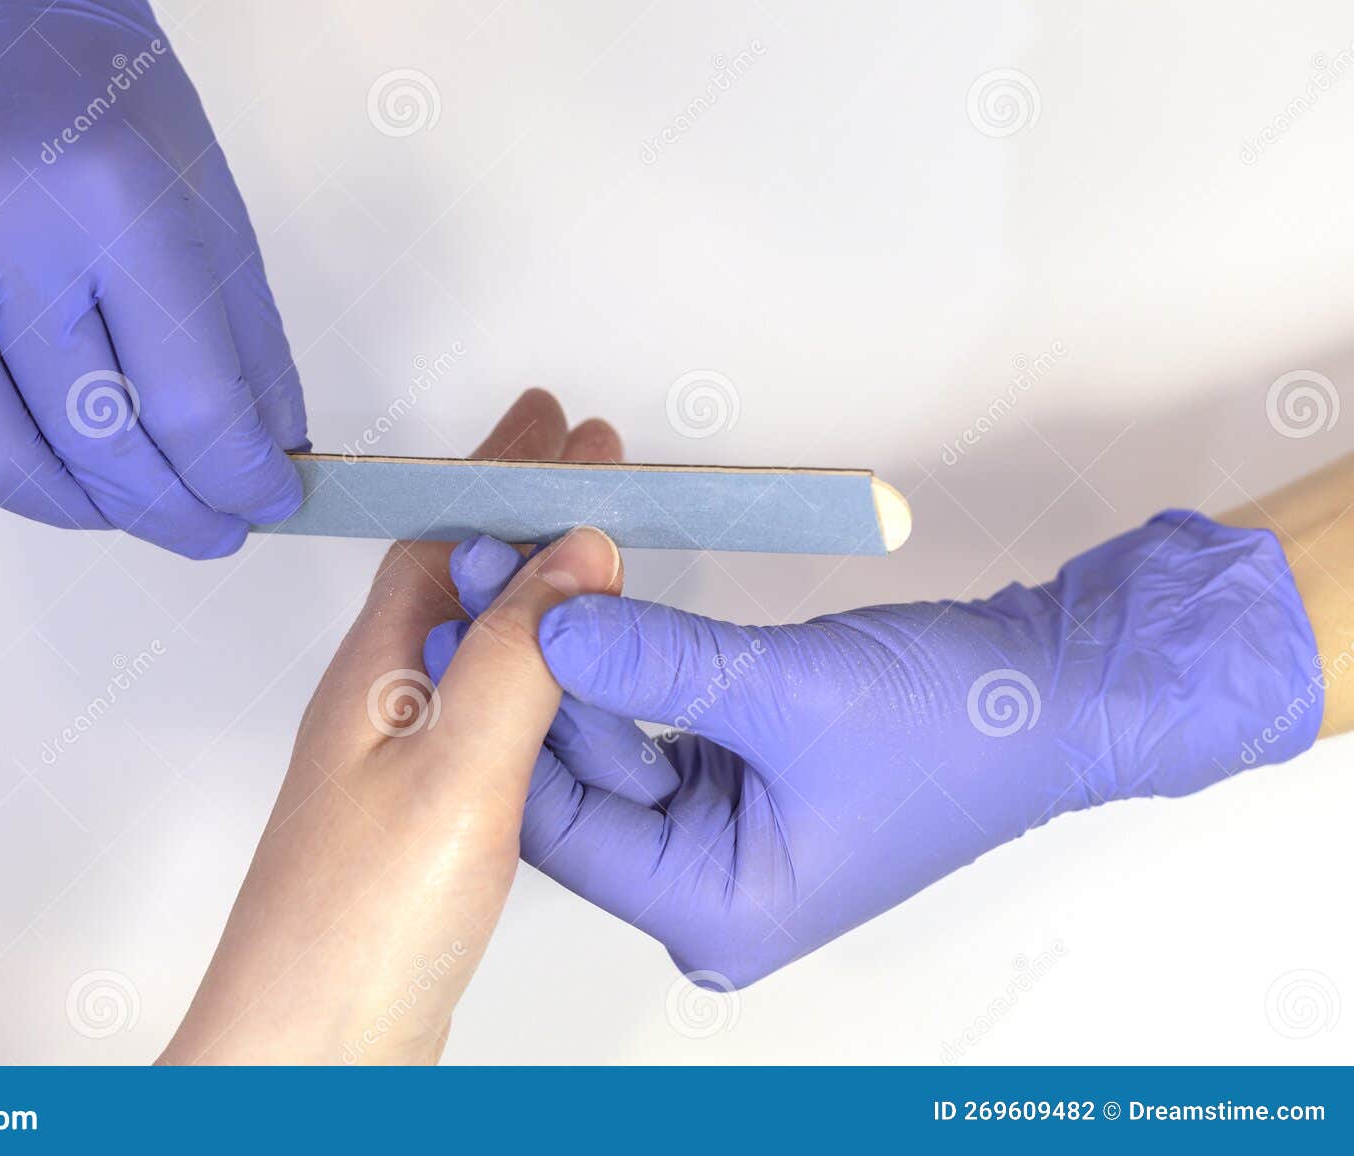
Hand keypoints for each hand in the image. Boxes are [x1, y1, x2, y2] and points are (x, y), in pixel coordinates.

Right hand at [0, 1, 303, 557]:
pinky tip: (15, 486)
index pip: (190, 399)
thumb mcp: (209, 202)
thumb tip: (266, 461)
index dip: (238, 479)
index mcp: (116, 202)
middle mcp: (3, 233)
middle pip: (95, 440)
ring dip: (73, 514)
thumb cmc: (106, 100)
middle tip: (210, 533)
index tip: (265, 505)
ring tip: (122, 510)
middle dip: (171, 514)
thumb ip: (245, 341)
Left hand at [161, 390, 623, 1062]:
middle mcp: (380, 704)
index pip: (443, 533)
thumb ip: (521, 658)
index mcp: (376, 675)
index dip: (503, 470)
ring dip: (526, 579)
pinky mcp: (424, 816)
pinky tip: (552, 676)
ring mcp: (399, 760)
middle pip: (452, 572)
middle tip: (576, 454)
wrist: (308, 1056)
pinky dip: (529, 662)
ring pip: (470, 636)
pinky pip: (483, 702)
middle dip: (516, 504)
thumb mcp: (454, 773)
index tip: (558, 423)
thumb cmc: (353, 931)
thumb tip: (578, 552)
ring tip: (579, 542)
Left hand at [426, 512, 1322, 986]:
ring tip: (521, 554)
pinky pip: (643, 718)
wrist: (1061, 698)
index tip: (467, 603)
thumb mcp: (790, 690)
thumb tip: (549, 619)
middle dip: (532, 661)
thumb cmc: (963, 731)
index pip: (563, 814)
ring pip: (601, 740)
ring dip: (569, 647)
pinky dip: (618, 655)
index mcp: (713, 907)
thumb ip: (658, 657)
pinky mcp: (727, 780)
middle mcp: (703, 886)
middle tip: (486, 558)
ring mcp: (715, 835)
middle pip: (573, 773)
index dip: (509, 698)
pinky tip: (582, 591)